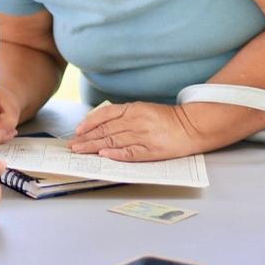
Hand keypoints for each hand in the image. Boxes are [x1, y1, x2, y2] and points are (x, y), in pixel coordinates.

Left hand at [70, 101, 201, 161]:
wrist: (192, 126)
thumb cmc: (167, 119)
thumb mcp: (144, 110)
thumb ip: (124, 116)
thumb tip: (101, 125)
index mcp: (134, 109)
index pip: (105, 115)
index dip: (89, 123)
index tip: (77, 131)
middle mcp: (137, 121)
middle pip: (106, 130)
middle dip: (87, 138)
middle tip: (72, 146)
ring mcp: (144, 136)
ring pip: (114, 141)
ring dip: (94, 146)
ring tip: (80, 151)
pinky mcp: (152, 150)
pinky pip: (131, 152)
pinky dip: (116, 154)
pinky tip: (104, 155)